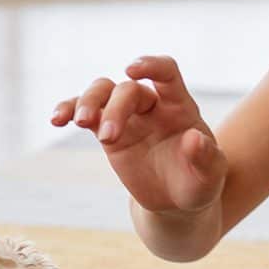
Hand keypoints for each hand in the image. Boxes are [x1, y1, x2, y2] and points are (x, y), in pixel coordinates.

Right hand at [51, 55, 227, 214]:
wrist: (177, 202)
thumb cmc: (199, 183)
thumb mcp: (211, 177)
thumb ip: (206, 158)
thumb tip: (194, 139)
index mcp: (179, 107)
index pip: (166, 73)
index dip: (151, 66)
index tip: (132, 70)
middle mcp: (151, 105)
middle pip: (127, 90)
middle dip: (115, 109)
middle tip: (107, 138)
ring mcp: (127, 116)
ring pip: (102, 92)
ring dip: (88, 102)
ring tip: (80, 122)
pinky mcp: (106, 131)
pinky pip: (85, 113)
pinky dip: (69, 110)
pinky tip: (56, 119)